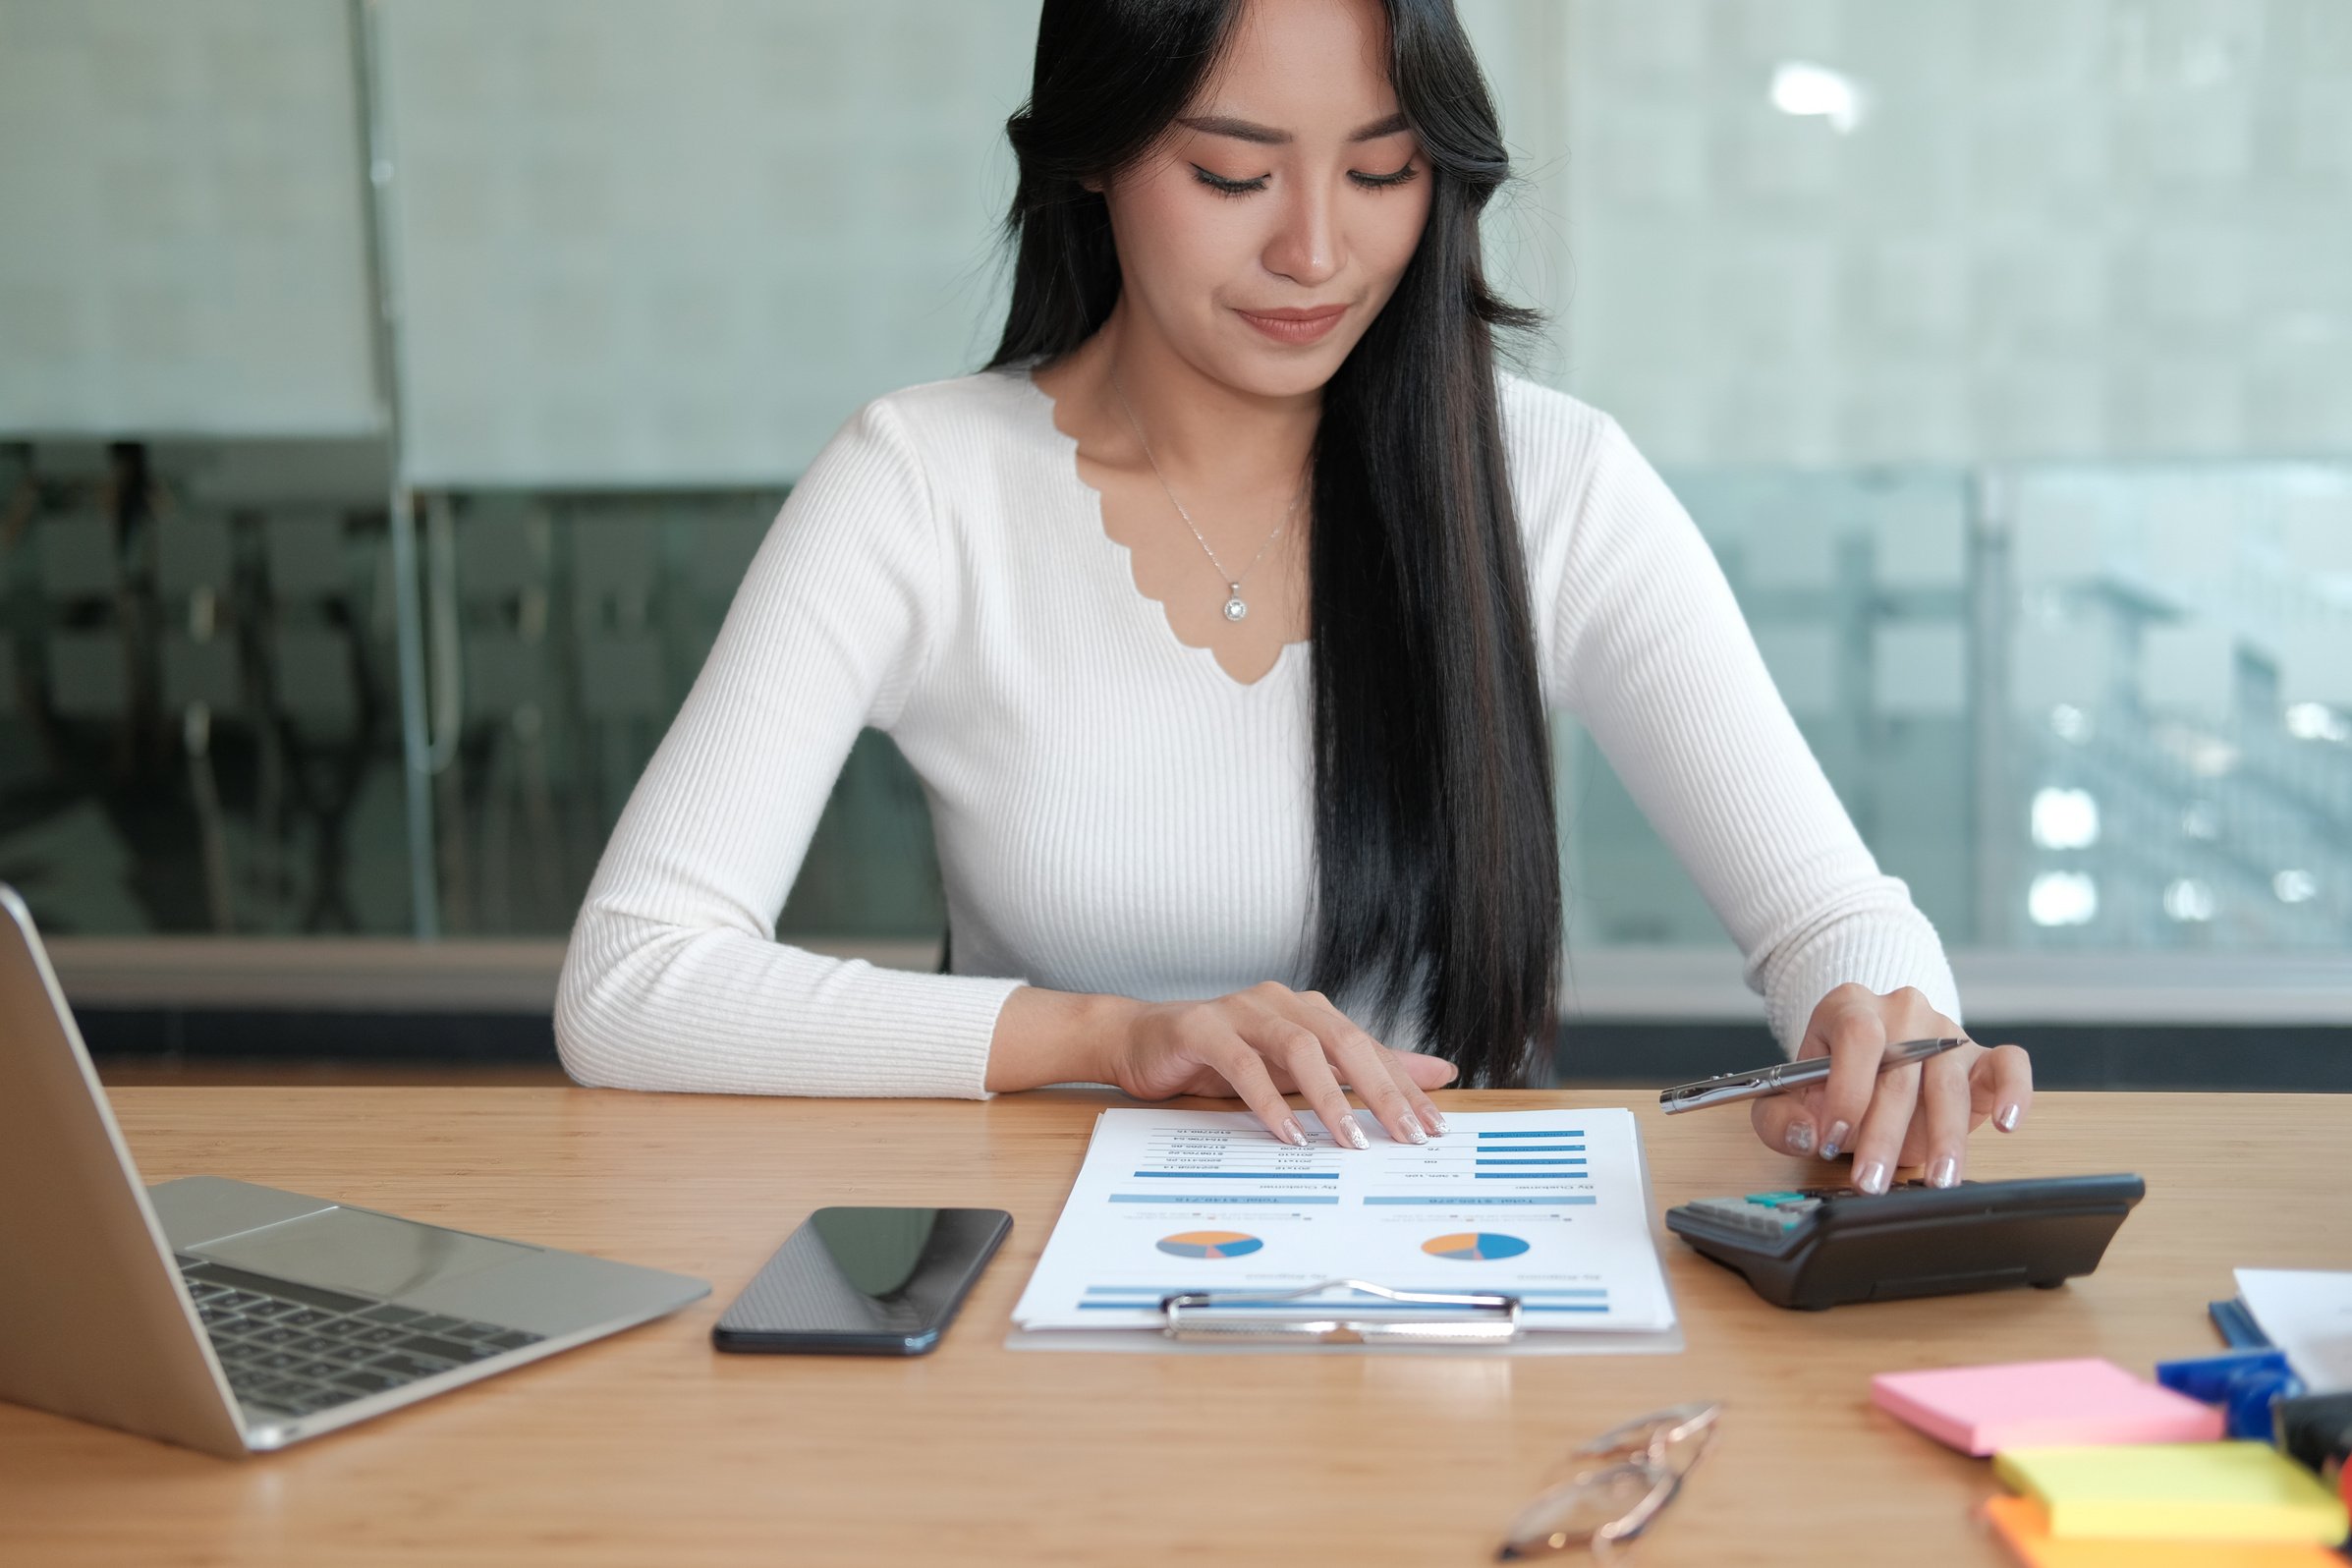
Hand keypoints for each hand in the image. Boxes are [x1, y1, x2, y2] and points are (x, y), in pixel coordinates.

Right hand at [1106, 981, 1455, 1148]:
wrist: (1139, 1041)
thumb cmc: (1219, 1058)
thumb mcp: (1293, 1070)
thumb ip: (1356, 1072)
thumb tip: (1435, 1074)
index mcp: (1308, 1011)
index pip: (1369, 1047)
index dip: (1405, 1085)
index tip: (1435, 1126)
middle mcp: (1281, 1002)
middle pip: (1345, 1041)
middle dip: (1382, 1090)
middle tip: (1408, 1136)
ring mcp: (1242, 1010)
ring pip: (1300, 1048)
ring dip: (1329, 1097)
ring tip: (1350, 1140)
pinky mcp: (1202, 1027)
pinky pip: (1244, 1064)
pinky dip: (1269, 1101)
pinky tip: (1288, 1135)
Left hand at [1749, 984, 2031, 1193]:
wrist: (1870, 1068)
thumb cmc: (1831, 1083)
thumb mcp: (1790, 1097)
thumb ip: (1781, 1119)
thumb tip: (1806, 1134)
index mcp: (1850, 1007)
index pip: (1857, 1037)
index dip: (1847, 1088)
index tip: (1833, 1137)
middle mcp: (1902, 1011)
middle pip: (1899, 1072)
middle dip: (1884, 1134)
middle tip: (1873, 1180)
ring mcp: (1946, 1032)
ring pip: (1947, 1083)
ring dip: (1944, 1137)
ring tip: (1938, 1179)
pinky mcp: (1984, 1057)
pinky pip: (2010, 1065)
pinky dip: (2014, 1093)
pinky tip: (2006, 1123)